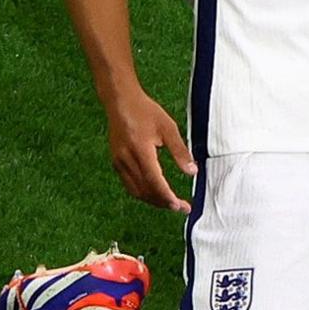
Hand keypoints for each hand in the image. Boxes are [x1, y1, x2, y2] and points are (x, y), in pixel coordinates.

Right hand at [106, 89, 196, 212]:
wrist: (121, 101)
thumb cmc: (145, 111)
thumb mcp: (168, 127)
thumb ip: (180, 151)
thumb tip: (192, 172)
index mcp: (140, 150)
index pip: (154, 181)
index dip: (167, 196)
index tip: (179, 206)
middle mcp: (126, 159)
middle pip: (145, 190)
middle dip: (163, 202)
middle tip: (181, 207)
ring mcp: (119, 162)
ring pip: (136, 191)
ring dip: (153, 200)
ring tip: (170, 203)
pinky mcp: (116, 162)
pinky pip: (130, 184)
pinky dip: (143, 192)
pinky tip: (155, 192)